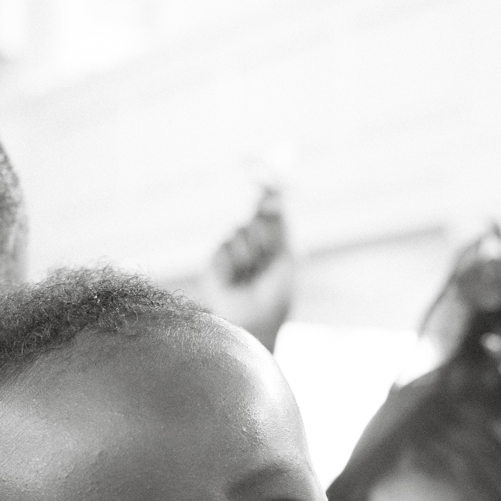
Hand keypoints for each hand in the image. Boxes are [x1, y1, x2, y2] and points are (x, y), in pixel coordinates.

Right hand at [201, 189, 293, 352]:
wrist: (256, 321)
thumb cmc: (277, 294)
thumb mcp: (286, 255)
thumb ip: (280, 224)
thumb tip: (274, 194)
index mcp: (273, 240)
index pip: (268, 209)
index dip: (267, 192)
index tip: (263, 178)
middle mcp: (252, 243)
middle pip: (253, 217)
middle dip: (263, 236)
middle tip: (267, 258)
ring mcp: (232, 253)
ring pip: (237, 230)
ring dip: (249, 254)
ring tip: (251, 275)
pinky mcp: (215, 263)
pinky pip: (223, 247)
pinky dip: (232, 264)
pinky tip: (235, 280)